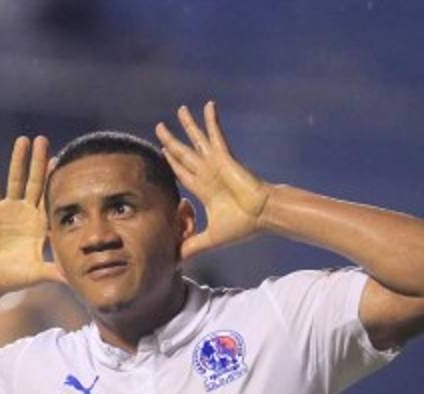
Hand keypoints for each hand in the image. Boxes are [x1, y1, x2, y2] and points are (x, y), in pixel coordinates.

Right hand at [0, 136, 63, 292]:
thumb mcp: (37, 274)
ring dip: (18, 161)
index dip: (54, 179)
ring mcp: (7, 209)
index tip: (61, 160)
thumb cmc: (14, 277)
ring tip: (22, 141)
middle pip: (34, 181)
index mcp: (39, 223)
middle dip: (39, 161)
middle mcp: (26, 212)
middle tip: (43, 139)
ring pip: (14, 180)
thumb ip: (54, 272)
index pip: (49, 196)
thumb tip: (74, 278)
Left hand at [156, 102, 270, 259]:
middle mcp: (209, 173)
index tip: (162, 152)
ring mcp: (217, 163)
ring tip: (179, 111)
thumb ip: (194, 245)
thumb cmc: (243, 225)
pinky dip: (212, 120)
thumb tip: (176, 259)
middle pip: (184, 154)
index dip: (172, 163)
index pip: (183, 173)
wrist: (263, 215)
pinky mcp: (225, 157)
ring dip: (188, 125)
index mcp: (205, 189)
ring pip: (197, 140)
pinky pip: (216, 134)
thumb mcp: (212, 238)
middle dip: (171, 141)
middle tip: (159, 128)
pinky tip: (209, 104)